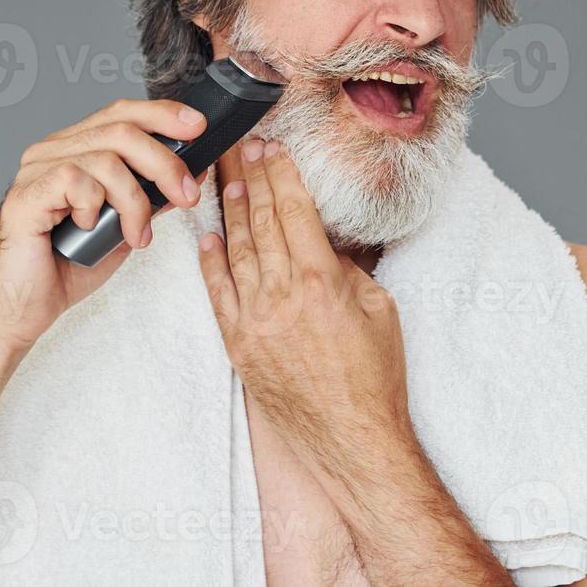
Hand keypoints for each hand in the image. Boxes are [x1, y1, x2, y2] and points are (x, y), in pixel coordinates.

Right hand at [0, 98, 207, 350]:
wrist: (22, 307)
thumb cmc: (66, 267)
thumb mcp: (124, 227)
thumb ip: (149, 197)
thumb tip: (189, 175)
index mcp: (75, 149)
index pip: (121, 113)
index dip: (162, 114)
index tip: (197, 127)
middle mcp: (52, 151)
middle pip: (122, 130)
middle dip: (165, 163)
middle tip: (186, 196)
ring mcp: (35, 170)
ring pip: (106, 159)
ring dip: (135, 201)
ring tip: (137, 234)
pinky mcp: (25, 194)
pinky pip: (76, 180)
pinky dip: (95, 207)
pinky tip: (90, 229)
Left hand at [198, 137, 414, 472]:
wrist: (353, 439)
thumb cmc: (375, 377)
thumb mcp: (378, 309)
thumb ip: (345, 270)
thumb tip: (321, 244)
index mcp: (319, 281)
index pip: (293, 210)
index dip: (280, 173)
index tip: (272, 148)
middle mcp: (280, 296)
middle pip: (261, 222)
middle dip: (252, 179)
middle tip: (243, 148)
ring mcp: (255, 321)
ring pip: (237, 251)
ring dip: (233, 212)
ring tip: (229, 180)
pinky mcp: (239, 346)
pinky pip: (219, 294)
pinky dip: (211, 263)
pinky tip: (208, 238)